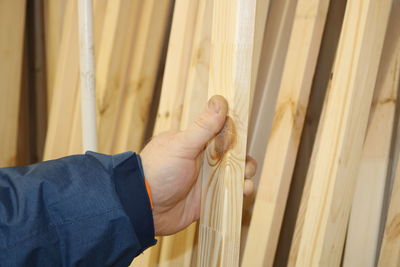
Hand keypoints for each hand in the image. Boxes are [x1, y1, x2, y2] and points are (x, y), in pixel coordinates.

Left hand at [140, 95, 256, 235]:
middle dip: (243, 159)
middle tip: (245, 166)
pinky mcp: (209, 199)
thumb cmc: (159, 170)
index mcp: (195, 143)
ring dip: (244, 175)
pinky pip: (229, 193)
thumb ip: (203, 126)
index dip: (236, 136)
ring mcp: (206, 180)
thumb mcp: (182, 145)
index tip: (244, 139)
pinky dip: (240, 191)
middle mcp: (202, 160)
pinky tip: (243, 190)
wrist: (144, 207)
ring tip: (245, 180)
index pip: (222, 134)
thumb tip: (220, 99)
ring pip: (233, 174)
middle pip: (232, 155)